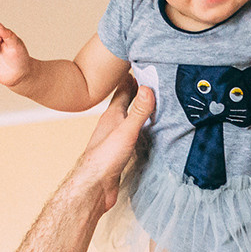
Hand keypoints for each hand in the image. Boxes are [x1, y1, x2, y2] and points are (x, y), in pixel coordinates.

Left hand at [68, 78, 154, 219]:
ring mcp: (116, 138)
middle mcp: (113, 124)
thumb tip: (148, 87)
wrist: (94, 188)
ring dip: (141, 112)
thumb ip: (138, 111)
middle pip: (128, 103)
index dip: (135, 76)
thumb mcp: (126, 131)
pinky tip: (150, 133)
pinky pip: (134, 136)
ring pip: (130, 119)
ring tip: (156, 104)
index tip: (146, 64)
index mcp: (113, 114)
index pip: (124, 89)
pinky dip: (143, 131)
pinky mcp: (121, 153)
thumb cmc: (104, 159)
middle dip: (139, 91)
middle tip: (154, 80)